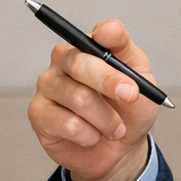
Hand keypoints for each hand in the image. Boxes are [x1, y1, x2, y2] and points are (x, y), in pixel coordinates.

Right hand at [27, 19, 159, 180]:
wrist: (121, 150)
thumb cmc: (129, 111)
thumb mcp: (142, 81)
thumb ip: (127, 52)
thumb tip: (105, 30)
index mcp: (90, 47)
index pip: (96, 35)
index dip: (111, 45)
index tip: (125, 60)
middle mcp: (64, 60)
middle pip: (80, 62)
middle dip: (111, 84)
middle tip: (130, 98)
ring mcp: (48, 85)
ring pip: (79, 97)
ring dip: (107, 120)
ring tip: (115, 129)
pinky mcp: (38, 113)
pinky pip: (68, 124)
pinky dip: (90, 135)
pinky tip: (92, 136)